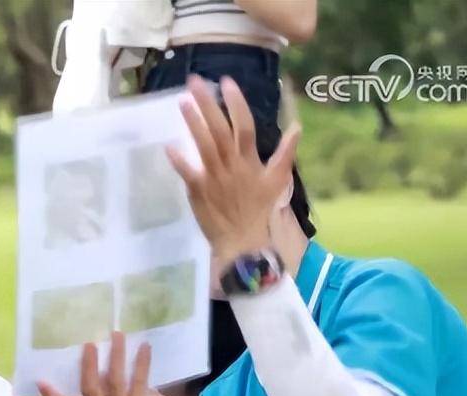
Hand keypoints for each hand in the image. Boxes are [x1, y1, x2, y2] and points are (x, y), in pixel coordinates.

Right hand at [37, 332, 196, 395]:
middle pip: (89, 391)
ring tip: (118, 335)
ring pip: (114, 383)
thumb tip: (92, 352)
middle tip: (89, 343)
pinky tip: (144, 346)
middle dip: (88, 365)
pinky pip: (139, 381)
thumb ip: (103, 386)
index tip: (40, 381)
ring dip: (116, 356)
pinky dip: (141, 362)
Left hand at [166, 75, 300, 265]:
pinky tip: (169, 145)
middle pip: (220, 130)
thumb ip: (286, 152)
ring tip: (182, 102)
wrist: (244, 242)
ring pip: (203, 146)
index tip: (227, 81)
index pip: (244, 126)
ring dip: (193, 123)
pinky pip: (188, 173)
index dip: (236, 103)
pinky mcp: (199, 192)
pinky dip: (179, 160)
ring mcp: (215, 178)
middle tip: (194, 82)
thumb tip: (297, 125)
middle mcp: (232, 166)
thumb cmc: (260, 210)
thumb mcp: (278, 180)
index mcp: (251, 161)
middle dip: (208, 104)